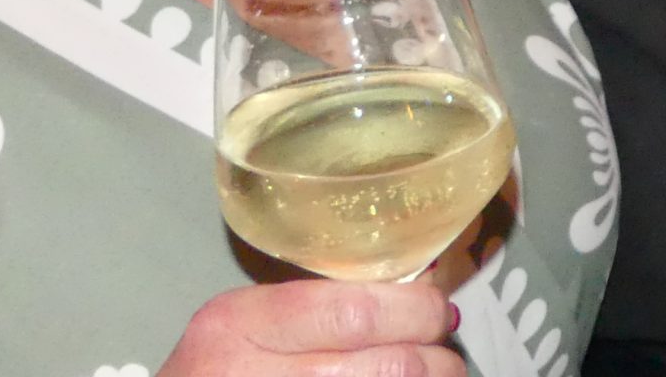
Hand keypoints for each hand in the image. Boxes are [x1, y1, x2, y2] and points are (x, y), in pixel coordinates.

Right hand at [156, 281, 463, 375]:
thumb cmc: (218, 371)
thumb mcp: (246, 325)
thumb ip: (317, 308)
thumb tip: (415, 297)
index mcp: (241, 325)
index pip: (357, 312)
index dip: (416, 312)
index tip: (438, 311)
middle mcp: (254, 376)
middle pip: (388, 367)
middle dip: (435, 359)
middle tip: (447, 354)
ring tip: (437, 375)